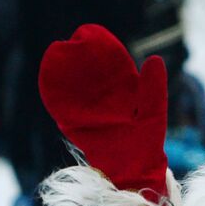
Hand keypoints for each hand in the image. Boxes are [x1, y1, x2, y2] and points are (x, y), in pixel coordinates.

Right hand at [38, 23, 167, 197]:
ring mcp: (86, 109)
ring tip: (59, 52)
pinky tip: (50, 75)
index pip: (110, 63)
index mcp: (124, 90)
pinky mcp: (73, 123)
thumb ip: (153, 89)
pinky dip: (54, 91)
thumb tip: (155, 58)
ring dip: (64, 70)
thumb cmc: (146, 143)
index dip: (101, 48)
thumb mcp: (152, 114)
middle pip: (87, 70)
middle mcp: (103, 97)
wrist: (132, 170)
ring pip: (72, 85)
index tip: (92, 35)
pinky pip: (60, 105)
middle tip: (73, 41)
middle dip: (79, 56)